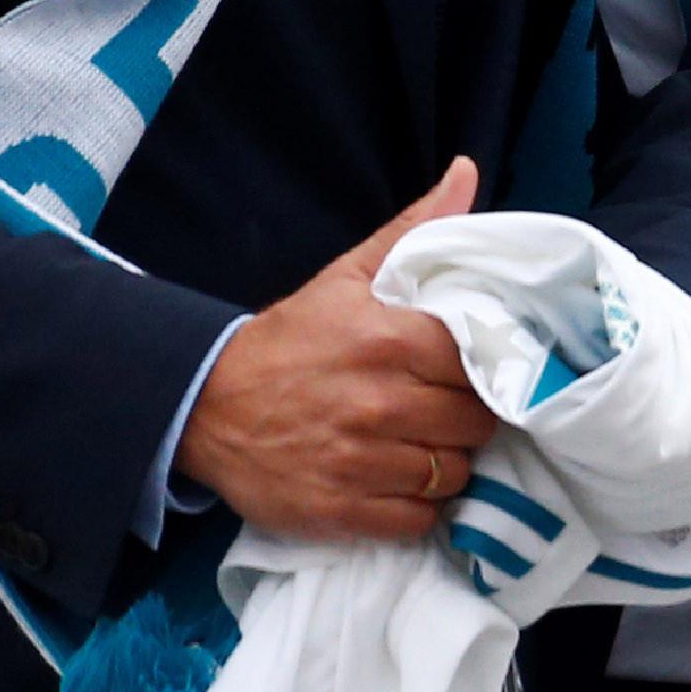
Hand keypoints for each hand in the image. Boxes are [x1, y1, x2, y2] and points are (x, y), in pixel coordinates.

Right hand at [172, 162, 491, 540]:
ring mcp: (358, 462)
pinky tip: (403, 482)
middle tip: (451, 409)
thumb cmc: (289, 339)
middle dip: (472, 418)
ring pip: (454, 473)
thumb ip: (415, 230)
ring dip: (450, 464)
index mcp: (388, 340)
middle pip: (477, 423)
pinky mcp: (338, 511)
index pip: (483, 362)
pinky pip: (418, 519)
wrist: (203, 404)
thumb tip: (468, 172)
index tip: (478, 371)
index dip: (488, 369)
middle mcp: (378, 403)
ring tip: (427, 444)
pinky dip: (419, 507)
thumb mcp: (348, 277)